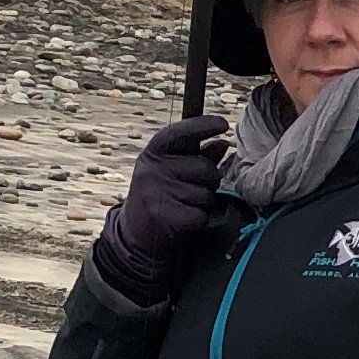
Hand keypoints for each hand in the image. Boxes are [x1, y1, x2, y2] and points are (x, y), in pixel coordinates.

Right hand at [94, 114, 228, 296]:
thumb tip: (223, 143)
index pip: (179, 133)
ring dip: (204, 203)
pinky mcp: (163, 217)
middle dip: (210, 180)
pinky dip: (200, 219)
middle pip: (204, 167)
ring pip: (205, 194)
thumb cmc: (161, 196)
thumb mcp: (173, 170)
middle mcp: (151, 169)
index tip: (223, 124)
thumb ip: (197, 156)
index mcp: (152, 153)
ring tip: (185, 205)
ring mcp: (155, 193)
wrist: (135, 234)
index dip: (202, 126)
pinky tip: (184, 220)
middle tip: (196, 188)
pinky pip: (201, 215)